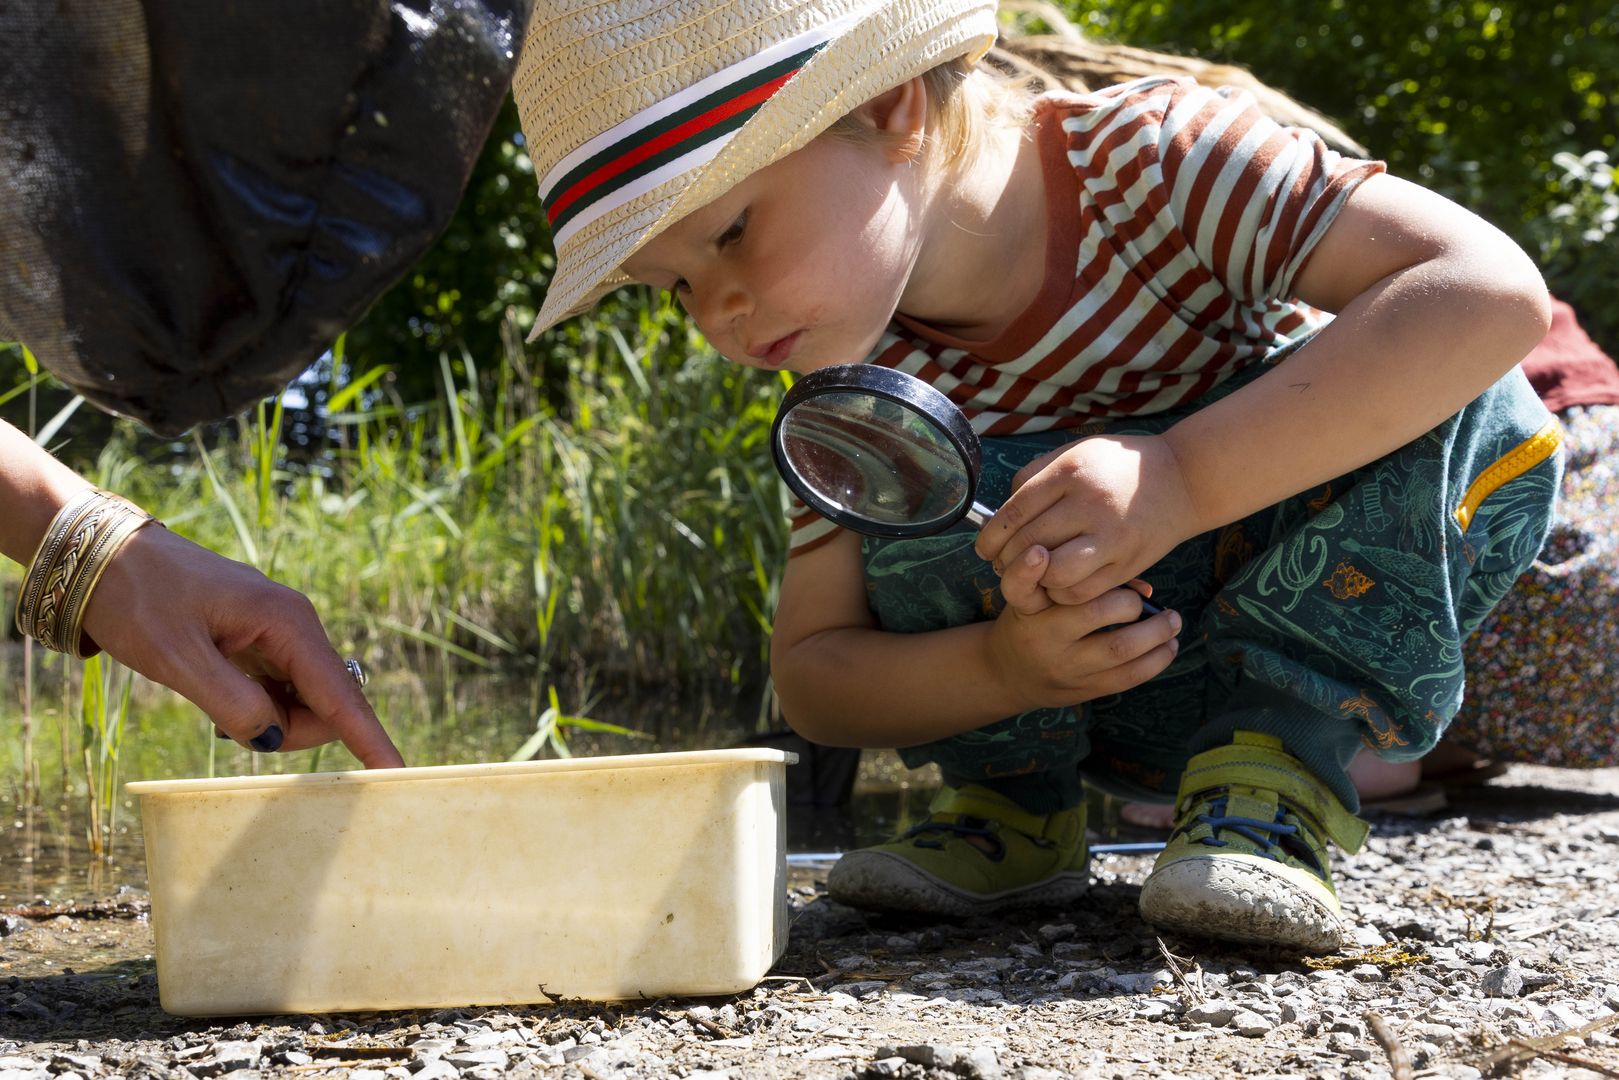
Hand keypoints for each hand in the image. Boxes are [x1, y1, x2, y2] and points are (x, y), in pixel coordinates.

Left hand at [78, 525, 404, 767]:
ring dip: (269, 717)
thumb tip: (276, 737)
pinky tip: (220, 695)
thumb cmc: (137, 599)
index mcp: (286, 622)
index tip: (398, 774)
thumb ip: (233, 703)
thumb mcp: (176, 658)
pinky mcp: (259, 637)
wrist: (102, 555)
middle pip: (324, 702)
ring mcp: (278, 630)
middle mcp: (294, 624)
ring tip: (212, 702)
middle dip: (291, 730)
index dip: (368, 739)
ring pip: (302, 697)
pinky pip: (280, 685)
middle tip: (226, 727)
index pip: (340, 694)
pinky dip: (257, 704)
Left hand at [975, 433, 1199, 605]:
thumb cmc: (1118, 466)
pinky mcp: (1127, 563)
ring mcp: (1111, 536)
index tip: (984, 548)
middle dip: (1007, 561)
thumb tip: (1001, 512)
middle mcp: (1089, 504)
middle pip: (1029, 545)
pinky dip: (1061, 593)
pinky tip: (1059, 583)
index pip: (1014, 513)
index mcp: (1070, 472)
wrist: (1184, 479)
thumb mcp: (1076, 453)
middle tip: (1003, 564)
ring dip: (1034, 581)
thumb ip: (1035, 475)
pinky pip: (1081, 592)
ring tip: (1032, 574)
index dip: (991, 537)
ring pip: (1052, 574)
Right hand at [986, 549, 1180, 711]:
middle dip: (1134, 606)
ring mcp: (1066, 670)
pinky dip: (1155, 662)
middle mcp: (1048, 641)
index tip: (1110, 569)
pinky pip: (1126, 679)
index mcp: (1034, 613)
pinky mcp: (1082, 691)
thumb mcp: (1038, 596)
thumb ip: (1082, 583)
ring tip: (1173, 624)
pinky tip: (1168, 648)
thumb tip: (1145, 589)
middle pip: (1096, 615)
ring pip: (1119, 652)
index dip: (1092, 578)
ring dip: (1156, 636)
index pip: (1062, 590)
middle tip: (1156, 602)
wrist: (1007, 673)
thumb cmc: (1031, 622)